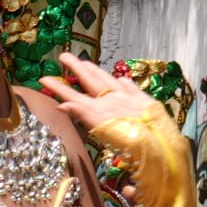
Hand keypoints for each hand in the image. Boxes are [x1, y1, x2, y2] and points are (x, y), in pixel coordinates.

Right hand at [35, 53, 158, 135]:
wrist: (162, 146)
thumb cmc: (132, 150)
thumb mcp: (102, 132)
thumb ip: (83, 116)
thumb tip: (63, 105)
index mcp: (100, 112)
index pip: (74, 97)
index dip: (58, 88)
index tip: (44, 79)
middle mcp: (112, 101)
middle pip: (90, 79)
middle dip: (76, 67)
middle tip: (64, 56)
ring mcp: (129, 98)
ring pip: (107, 79)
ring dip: (94, 70)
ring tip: (85, 62)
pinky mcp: (144, 101)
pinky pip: (130, 87)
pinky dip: (122, 82)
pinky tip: (120, 79)